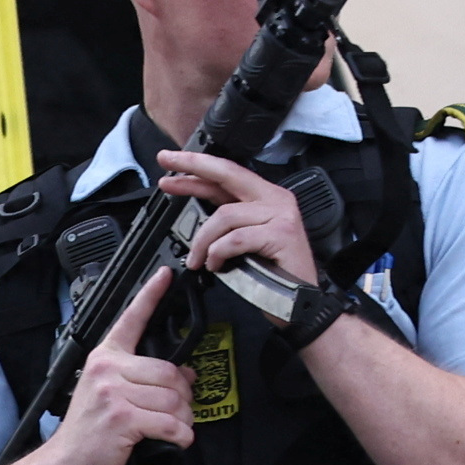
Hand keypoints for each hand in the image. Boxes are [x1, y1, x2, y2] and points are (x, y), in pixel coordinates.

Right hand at [37, 261, 198, 464]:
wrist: (63, 463)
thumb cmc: (88, 431)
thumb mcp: (109, 394)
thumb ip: (142, 378)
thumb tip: (185, 374)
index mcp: (104, 358)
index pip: (131, 320)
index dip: (151, 295)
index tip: (167, 274)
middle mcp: (107, 369)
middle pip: (171, 372)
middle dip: (183, 397)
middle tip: (176, 413)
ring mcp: (112, 393)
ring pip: (174, 399)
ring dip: (183, 419)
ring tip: (171, 428)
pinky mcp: (121, 418)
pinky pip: (169, 423)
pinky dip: (180, 436)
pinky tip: (174, 440)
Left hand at [152, 150, 321, 296]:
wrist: (299, 302)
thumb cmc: (272, 274)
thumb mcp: (242, 240)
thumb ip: (224, 220)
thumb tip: (192, 209)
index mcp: (266, 197)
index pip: (227, 174)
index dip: (197, 166)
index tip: (170, 161)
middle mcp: (276, 199)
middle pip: (227, 174)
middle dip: (192, 169)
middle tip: (166, 176)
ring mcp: (281, 215)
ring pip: (224, 215)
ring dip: (203, 241)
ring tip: (197, 260)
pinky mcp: (281, 234)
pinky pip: (235, 239)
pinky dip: (218, 253)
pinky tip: (216, 265)